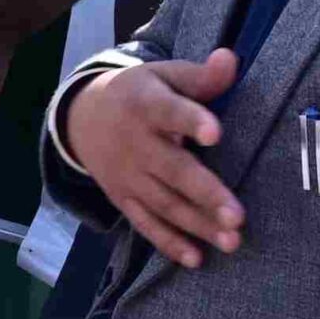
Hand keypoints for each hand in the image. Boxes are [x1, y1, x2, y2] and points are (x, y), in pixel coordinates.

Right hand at [60, 49, 245, 268]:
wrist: (81, 117)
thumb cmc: (138, 93)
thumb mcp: (162, 76)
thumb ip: (199, 76)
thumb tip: (231, 59)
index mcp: (145, 104)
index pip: (169, 112)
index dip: (190, 121)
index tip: (215, 132)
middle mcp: (135, 142)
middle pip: (171, 169)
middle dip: (204, 193)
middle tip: (238, 216)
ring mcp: (127, 174)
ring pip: (163, 202)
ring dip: (196, 224)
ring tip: (232, 241)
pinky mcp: (123, 197)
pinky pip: (145, 223)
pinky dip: (167, 242)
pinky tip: (195, 259)